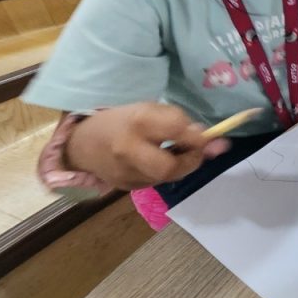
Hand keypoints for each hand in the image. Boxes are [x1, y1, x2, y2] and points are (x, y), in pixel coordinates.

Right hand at [65, 103, 229, 190]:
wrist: (84, 144)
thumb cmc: (123, 121)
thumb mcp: (150, 110)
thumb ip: (180, 122)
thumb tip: (213, 140)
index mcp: (137, 122)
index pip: (175, 129)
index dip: (197, 135)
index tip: (208, 135)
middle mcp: (129, 150)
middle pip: (170, 166)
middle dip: (192, 160)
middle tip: (199, 151)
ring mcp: (126, 173)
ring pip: (166, 176)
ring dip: (182, 165)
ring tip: (181, 152)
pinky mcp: (126, 187)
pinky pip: (156, 181)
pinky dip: (167, 172)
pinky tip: (162, 160)